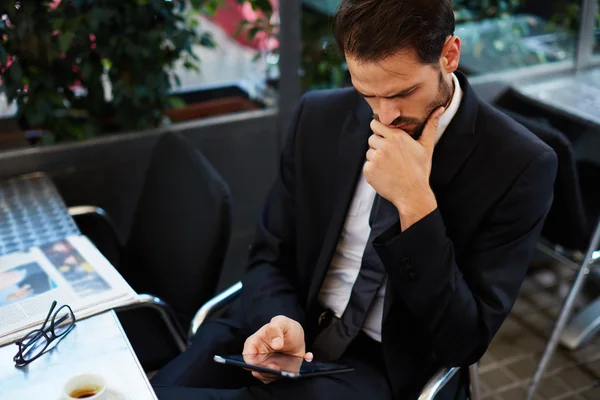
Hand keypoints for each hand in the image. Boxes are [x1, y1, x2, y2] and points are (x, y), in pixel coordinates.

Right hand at [243, 316, 312, 383]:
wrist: (296, 336)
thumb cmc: (285, 327)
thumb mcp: (281, 322)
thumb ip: (276, 329)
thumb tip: (276, 344)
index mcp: (255, 342)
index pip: (247, 354)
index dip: (252, 361)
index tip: (263, 362)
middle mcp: (259, 356)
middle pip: (255, 368)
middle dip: (265, 371)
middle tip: (277, 368)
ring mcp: (267, 365)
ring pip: (266, 376)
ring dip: (276, 375)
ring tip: (287, 369)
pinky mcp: (277, 372)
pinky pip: (279, 378)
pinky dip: (289, 374)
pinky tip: (304, 359)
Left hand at [365, 107, 444, 229]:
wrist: (412, 194)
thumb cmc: (420, 170)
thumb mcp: (426, 147)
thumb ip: (430, 126)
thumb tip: (439, 108)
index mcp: (396, 137)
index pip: (375, 124)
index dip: (379, 130)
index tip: (385, 137)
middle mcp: (384, 146)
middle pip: (371, 138)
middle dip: (378, 145)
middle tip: (391, 156)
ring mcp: (375, 158)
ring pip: (369, 152)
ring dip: (376, 158)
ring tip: (390, 166)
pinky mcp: (369, 171)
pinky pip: (367, 165)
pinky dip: (373, 170)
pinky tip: (385, 174)